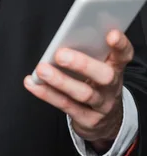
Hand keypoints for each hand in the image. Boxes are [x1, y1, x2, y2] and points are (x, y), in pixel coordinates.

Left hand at [23, 29, 133, 148]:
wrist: (107, 122)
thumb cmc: (96, 82)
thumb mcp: (99, 66)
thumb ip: (89, 51)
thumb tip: (66, 35)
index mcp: (115, 68)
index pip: (123, 55)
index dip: (120, 46)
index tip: (111, 34)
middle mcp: (111, 87)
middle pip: (104, 76)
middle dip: (82, 64)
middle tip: (60, 54)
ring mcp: (101, 105)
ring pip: (83, 93)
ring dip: (60, 80)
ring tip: (41, 69)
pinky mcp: (87, 119)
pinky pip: (65, 105)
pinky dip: (47, 93)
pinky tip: (32, 83)